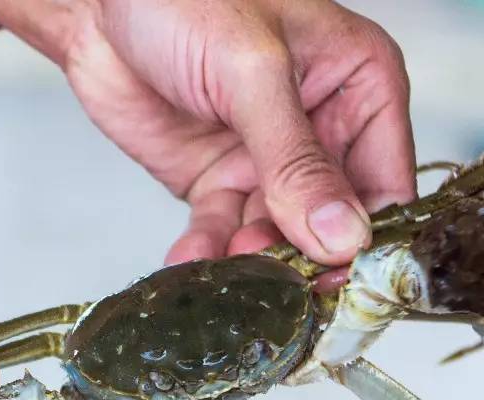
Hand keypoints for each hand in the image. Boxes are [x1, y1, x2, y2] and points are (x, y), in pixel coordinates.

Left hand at [0, 0, 415, 273]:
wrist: (96, 5)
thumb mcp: (251, 71)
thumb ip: (295, 157)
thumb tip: (343, 236)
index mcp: (359, 87)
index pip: (387, 183)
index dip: (368, 238)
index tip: (342, 280)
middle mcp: (323, 130)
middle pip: (332, 222)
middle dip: (302, 256)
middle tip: (276, 287)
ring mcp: (267, 162)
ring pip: (275, 235)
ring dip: (252, 261)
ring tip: (226, 271)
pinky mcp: (216, 182)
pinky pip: (220, 232)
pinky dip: (206, 254)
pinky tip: (189, 264)